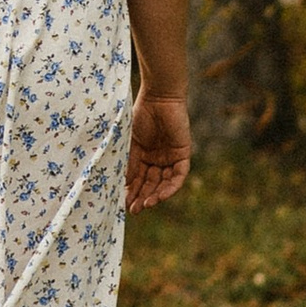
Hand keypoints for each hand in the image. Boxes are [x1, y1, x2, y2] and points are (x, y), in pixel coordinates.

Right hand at [126, 92, 191, 211]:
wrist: (158, 97)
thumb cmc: (140, 114)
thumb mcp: (130, 141)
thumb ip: (129, 162)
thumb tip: (122, 185)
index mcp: (143, 155)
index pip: (137, 178)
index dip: (131, 191)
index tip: (122, 203)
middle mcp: (157, 158)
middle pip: (151, 183)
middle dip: (142, 197)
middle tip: (133, 210)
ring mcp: (170, 157)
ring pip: (164, 183)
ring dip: (155, 195)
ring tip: (145, 205)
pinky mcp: (183, 154)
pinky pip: (178, 176)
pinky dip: (170, 187)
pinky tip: (160, 196)